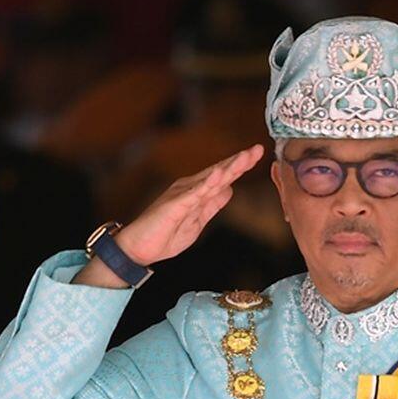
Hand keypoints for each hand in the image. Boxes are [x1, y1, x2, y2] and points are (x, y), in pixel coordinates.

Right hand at [114, 144, 264, 265]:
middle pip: (219, 172)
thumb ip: (212, 205)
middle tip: (258, 149)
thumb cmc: (166, 234)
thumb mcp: (198, 221)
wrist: (140, 248)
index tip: (256, 155)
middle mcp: (190, 189)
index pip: (222, 177)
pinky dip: (208, 183)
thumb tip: (229, 190)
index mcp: (197, 193)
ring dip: (228, 167)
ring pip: (210, 179)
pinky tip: (220, 174)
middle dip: (239, 161)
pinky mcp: (175, 205)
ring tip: (245, 156)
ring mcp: (182, 195)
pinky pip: (194, 193)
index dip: (239, 166)